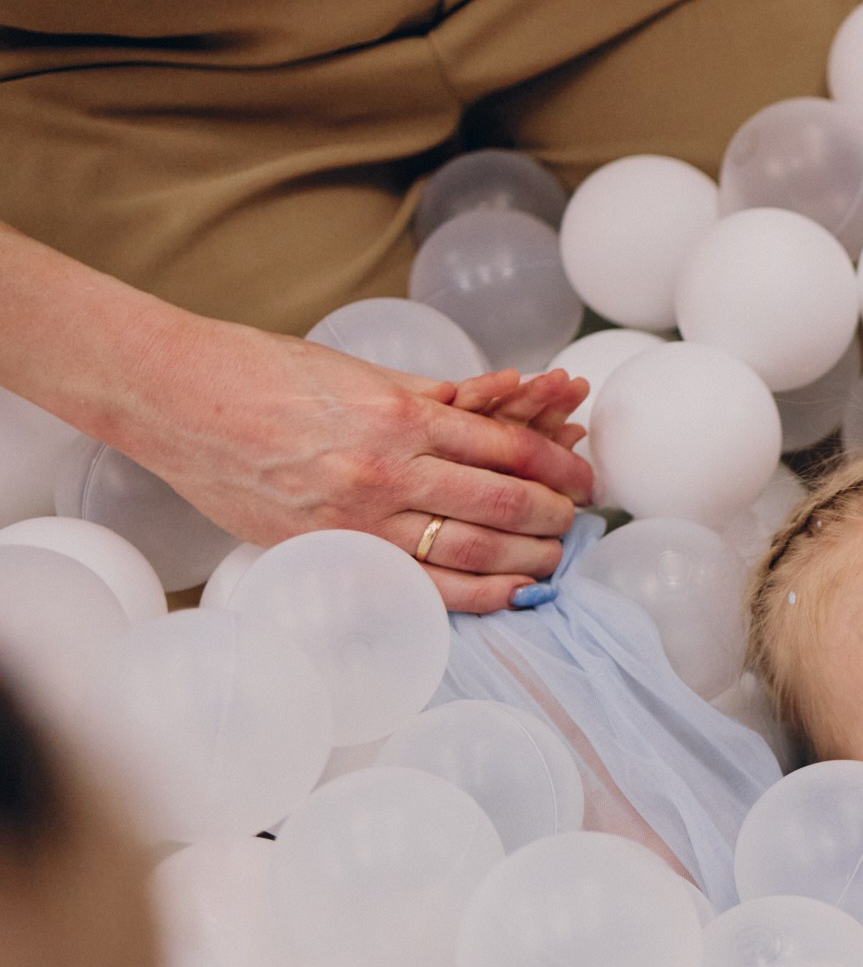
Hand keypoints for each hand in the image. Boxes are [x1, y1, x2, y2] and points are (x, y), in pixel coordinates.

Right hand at [124, 319, 595, 614]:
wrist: (177, 398)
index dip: (558, 465)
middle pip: (502, 501)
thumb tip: (502, 408)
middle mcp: (387, 466)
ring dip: (527, 559)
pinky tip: (509, 594)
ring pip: (470, 549)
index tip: (582, 476)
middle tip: (577, 521)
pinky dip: (474, 594)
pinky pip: (418, 583)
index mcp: (404, 411)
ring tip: (554, 560)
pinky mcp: (328, 549)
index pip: (509, 445)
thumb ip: (434, 399)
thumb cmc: (267, 374)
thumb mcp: (363, 372)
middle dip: (553, 516)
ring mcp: (357, 514)